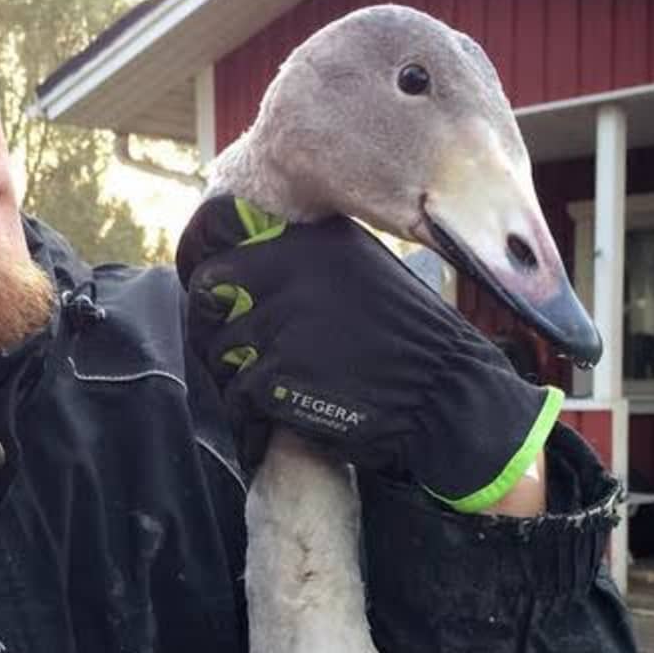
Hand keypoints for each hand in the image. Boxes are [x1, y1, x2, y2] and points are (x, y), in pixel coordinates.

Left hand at [176, 196, 562, 513]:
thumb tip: (239, 268)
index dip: (209, 271)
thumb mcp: (363, 272)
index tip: (213, 298)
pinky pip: (239, 392)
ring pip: (219, 347)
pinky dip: (252, 412)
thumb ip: (306, 264)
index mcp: (312, 240)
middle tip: (230, 353)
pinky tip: (278, 416)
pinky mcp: (280, 373)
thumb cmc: (408, 340)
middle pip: (208, 290)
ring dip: (236, 374)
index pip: (221, 236)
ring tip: (268, 390)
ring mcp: (284, 321)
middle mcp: (293, 270)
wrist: (444, 395)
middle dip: (212, 325)